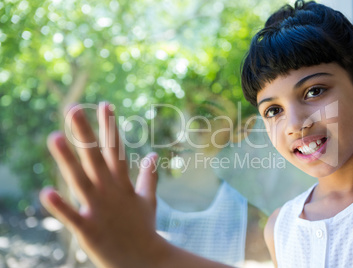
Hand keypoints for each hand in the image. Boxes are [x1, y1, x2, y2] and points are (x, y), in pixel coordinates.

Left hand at [40, 102, 164, 267]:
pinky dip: (60, 206)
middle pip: (96, 158)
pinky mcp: (89, 230)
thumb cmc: (144, 228)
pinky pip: (72, 216)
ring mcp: (99, 209)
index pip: (116, 150)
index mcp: (123, 184)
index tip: (105, 105)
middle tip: (73, 110)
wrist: (145, 262)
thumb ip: (149, 176)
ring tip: (55, 137)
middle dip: (85, 133)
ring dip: (68, 160)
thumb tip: (154, 155)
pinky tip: (45, 192)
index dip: (110, 127)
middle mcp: (110, 192)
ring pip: (80, 180)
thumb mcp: (148, 199)